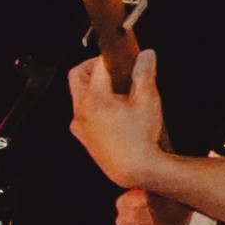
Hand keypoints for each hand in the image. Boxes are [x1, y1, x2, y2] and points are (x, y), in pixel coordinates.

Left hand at [68, 47, 172, 193]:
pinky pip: (82, 111)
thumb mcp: (148, 99)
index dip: (111, 57)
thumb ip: (145, 73)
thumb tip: (145, 55)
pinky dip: (94, 103)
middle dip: (92, 66)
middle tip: (113, 66)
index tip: (124, 55)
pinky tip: (114, 108)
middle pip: (76, 77)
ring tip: (117, 88)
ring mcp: (79, 125)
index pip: (96, 67)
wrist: (134, 169)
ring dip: (93, 85)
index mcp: (94, 99)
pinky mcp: (82, 135)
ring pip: (78, 95)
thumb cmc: (141, 138)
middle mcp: (80, 111)